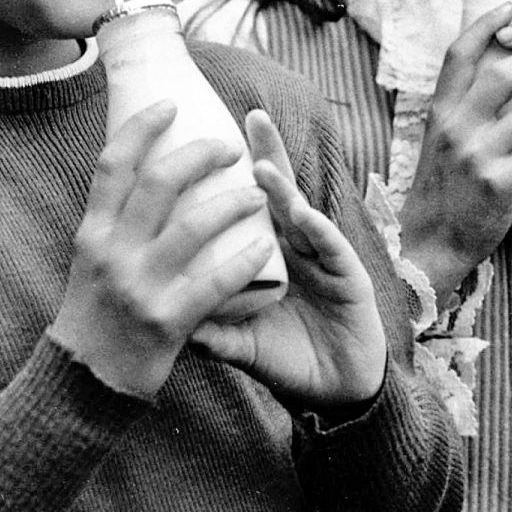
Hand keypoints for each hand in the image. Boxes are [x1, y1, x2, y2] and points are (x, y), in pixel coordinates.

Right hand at [48, 103, 275, 399]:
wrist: (87, 383)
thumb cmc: (96, 316)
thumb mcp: (92, 261)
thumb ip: (115, 224)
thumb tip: (140, 174)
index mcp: (93, 232)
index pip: (114, 164)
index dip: (143, 127)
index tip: (172, 105)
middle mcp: (113, 252)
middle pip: (160, 182)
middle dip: (201, 155)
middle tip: (230, 148)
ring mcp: (140, 286)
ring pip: (194, 225)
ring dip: (234, 203)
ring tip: (260, 196)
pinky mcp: (167, 321)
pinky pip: (215, 282)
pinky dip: (243, 261)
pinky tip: (264, 248)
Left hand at [192, 112, 387, 408]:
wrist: (334, 394)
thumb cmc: (286, 358)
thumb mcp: (238, 342)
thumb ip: (208, 328)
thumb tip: (161, 315)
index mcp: (269, 252)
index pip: (248, 204)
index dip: (234, 172)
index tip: (208, 137)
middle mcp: (297, 247)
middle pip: (280, 192)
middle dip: (268, 152)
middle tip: (251, 117)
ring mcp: (324, 260)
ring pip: (303, 216)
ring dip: (283, 191)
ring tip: (262, 167)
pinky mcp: (350, 280)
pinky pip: (333, 253)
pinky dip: (321, 234)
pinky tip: (306, 218)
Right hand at [396, 5, 511, 294]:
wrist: (430, 244)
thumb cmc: (442, 190)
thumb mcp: (439, 140)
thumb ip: (460, 106)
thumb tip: (490, 69)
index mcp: (440, 112)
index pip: (459, 53)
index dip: (486, 23)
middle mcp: (455, 127)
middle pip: (503, 71)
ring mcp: (476, 155)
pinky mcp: (499, 185)